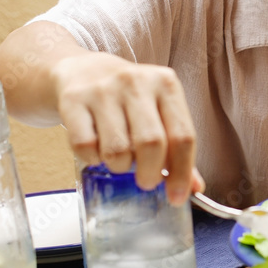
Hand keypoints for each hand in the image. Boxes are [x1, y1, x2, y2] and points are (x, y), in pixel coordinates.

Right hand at [52, 52, 197, 203]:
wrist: (82, 70)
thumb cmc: (128, 98)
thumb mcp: (159, 112)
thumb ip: (177, 149)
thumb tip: (193, 188)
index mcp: (166, 85)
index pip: (183, 136)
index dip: (182, 172)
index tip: (177, 197)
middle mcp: (136, 83)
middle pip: (151, 143)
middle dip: (150, 173)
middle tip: (146, 181)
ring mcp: (103, 89)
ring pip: (117, 149)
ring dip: (119, 167)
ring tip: (120, 160)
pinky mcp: (74, 99)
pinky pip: (85, 146)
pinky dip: (92, 159)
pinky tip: (97, 151)